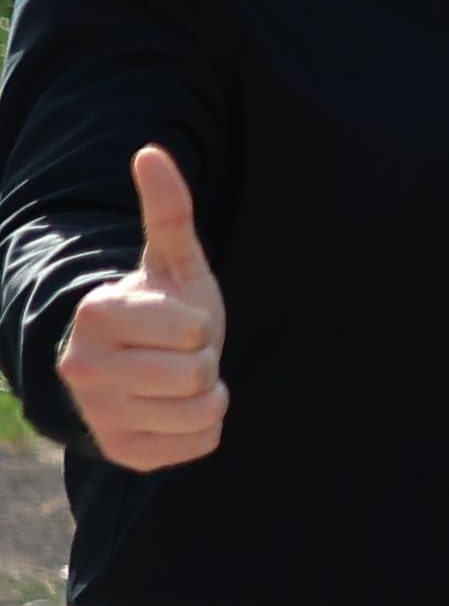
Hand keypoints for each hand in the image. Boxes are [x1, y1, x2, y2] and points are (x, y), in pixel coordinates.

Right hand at [61, 147, 226, 470]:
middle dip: (204, 362)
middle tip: (179, 354)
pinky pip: (203, 444)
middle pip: (199, 375)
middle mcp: (83, 368)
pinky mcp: (124, 452)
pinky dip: (203, 429)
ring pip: (203, 412)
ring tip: (177, 380)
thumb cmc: (160, 309)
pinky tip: (174, 410)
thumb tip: (151, 152)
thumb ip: (167, 210)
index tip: (173, 323)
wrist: (135, 367)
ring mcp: (99, 414)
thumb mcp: (171, 261)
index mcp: (95, 313)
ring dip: (208, 396)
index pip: (194, 332)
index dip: (198, 327)